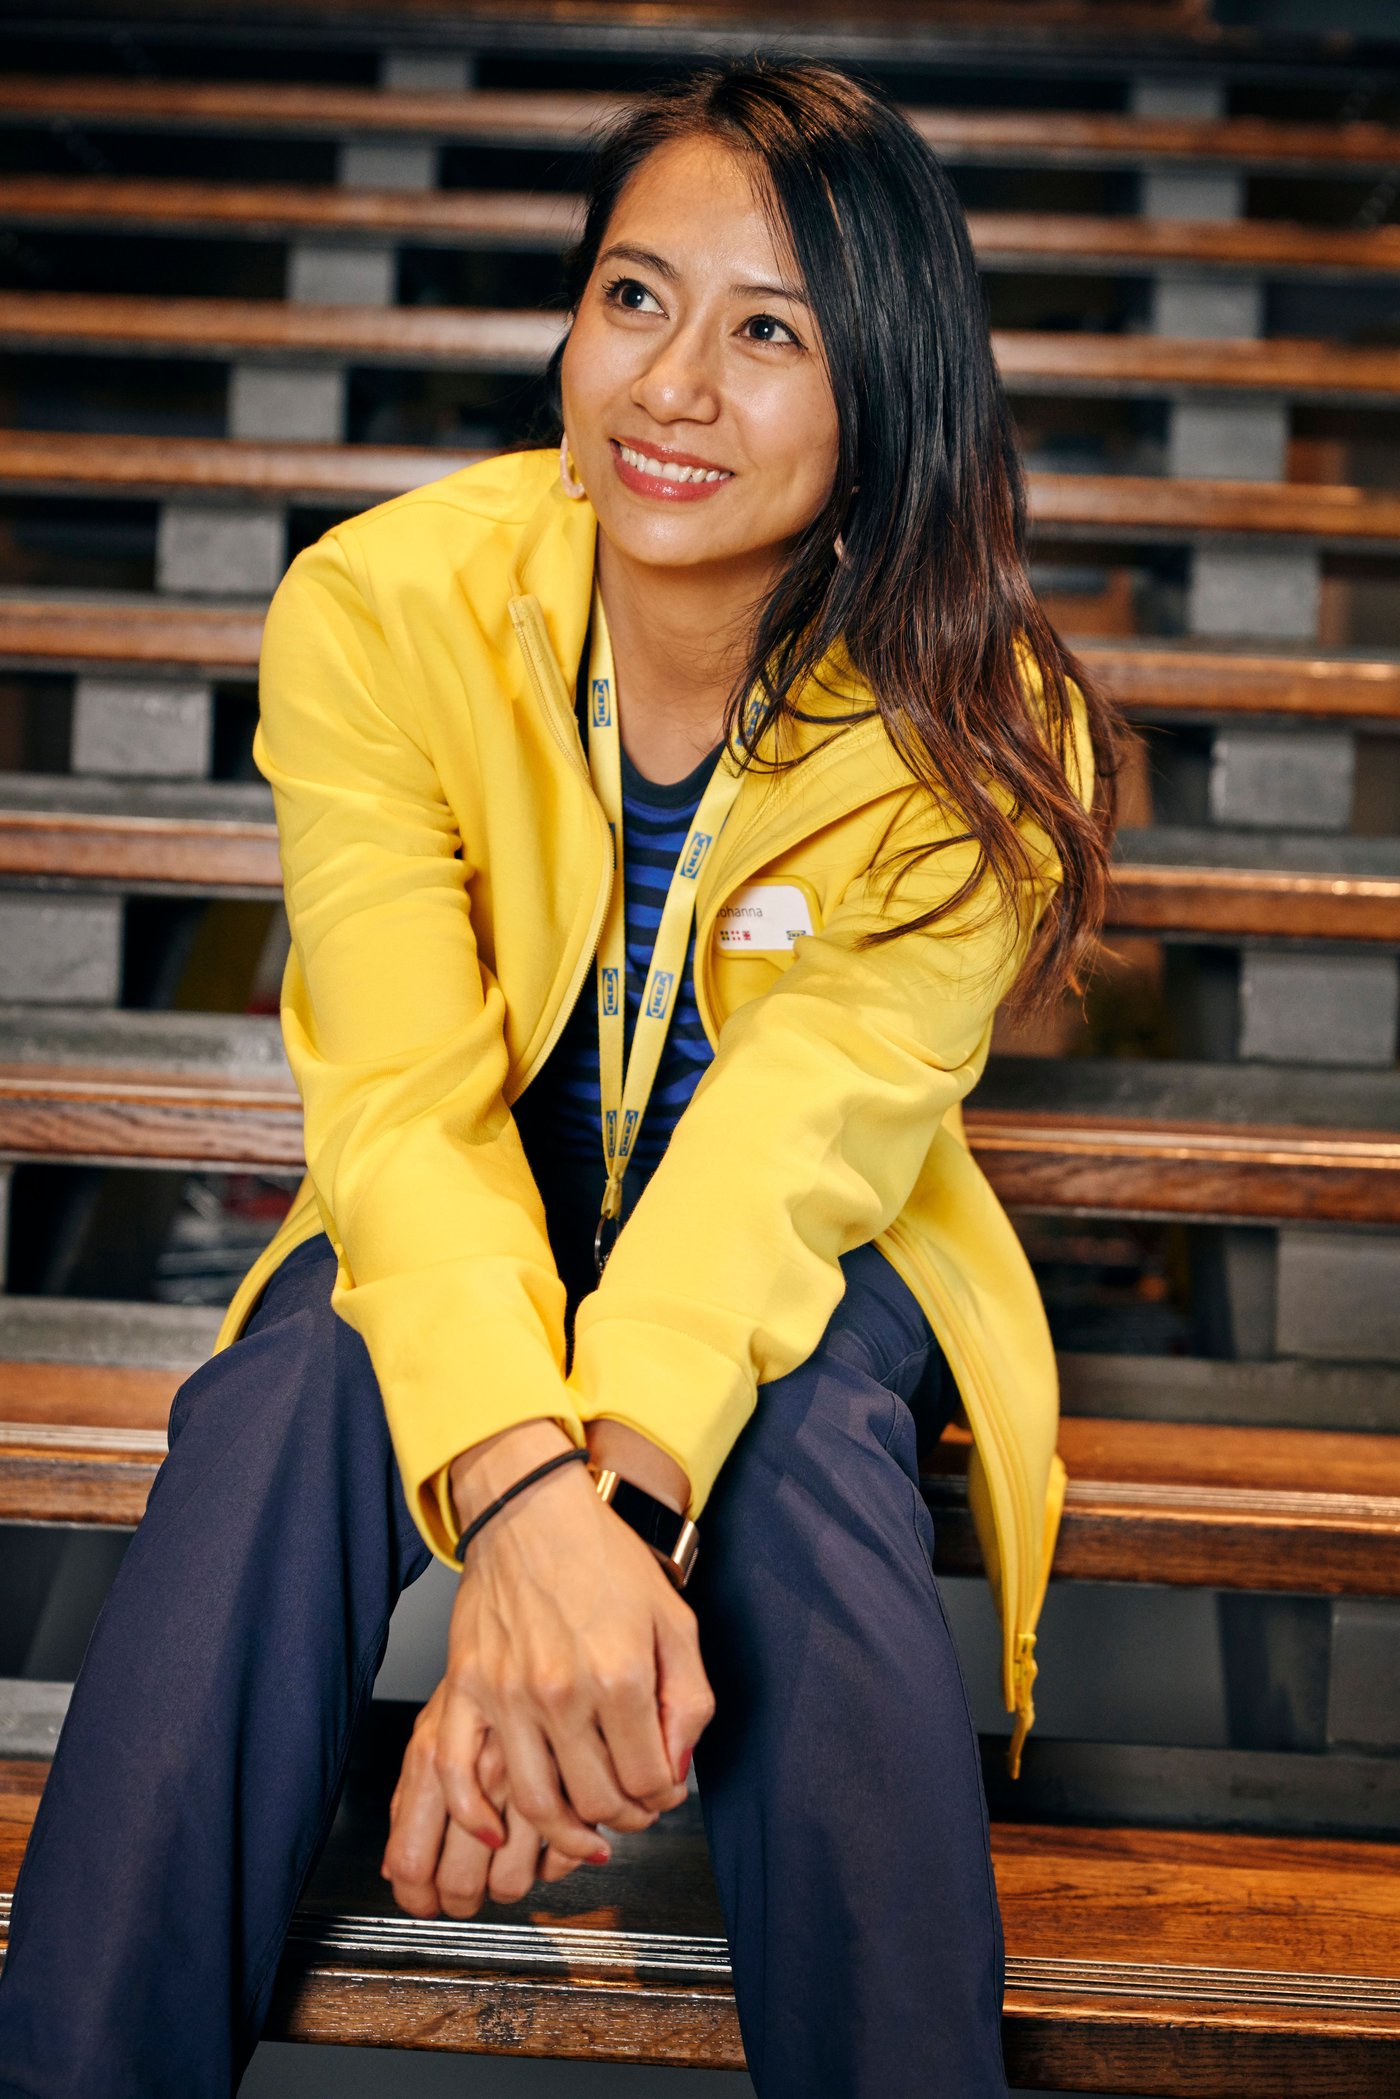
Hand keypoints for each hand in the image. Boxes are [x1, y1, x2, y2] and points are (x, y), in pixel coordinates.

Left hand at [381, 1678, 598, 1917]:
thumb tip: (393, 1865)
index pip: (410, 1860)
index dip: (415, 1896)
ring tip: (514, 1863)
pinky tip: (552, 1843)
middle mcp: (479, 1770)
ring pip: (512, 1883)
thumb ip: (413, 1792)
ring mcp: (530, 1776)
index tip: (425, 1903)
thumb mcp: (441, 1719)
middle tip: (470, 1892)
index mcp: (434, 1754)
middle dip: (463, 1900)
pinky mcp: (578, 1780)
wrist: (553, 1606)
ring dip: (512, 1884)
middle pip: (460, 1884)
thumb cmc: (495, 1662)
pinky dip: (556, 1864)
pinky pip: (561, 1860)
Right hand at [435, 1418, 713, 1857]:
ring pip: (537, 1803)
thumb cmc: (604, 1558)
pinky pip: (460, 1774)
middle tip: (632, 1808)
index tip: (664, 1790)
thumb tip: (676, 1770)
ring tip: (585, 1830)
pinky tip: (497, 1830)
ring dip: (567, 1834)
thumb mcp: (674, 1620)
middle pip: (598, 1800)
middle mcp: (563, 1692)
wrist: (532, 1511)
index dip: (665, 1797)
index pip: (650, 1779)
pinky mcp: (468, 1689)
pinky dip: (476, 1816)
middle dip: (626, 1817)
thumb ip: (689, 1699)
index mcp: (621, 1675)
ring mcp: (509, 1695)